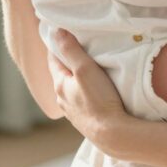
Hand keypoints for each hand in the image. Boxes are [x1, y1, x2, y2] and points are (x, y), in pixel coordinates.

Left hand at [47, 28, 132, 150]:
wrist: (113, 134)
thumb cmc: (99, 100)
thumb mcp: (85, 69)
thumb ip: (71, 50)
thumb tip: (56, 32)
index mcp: (59, 85)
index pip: (53, 59)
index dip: (57, 45)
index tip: (62, 32)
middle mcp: (62, 99)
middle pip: (62, 73)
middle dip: (68, 60)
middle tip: (78, 47)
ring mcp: (73, 111)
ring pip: (71, 88)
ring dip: (77, 77)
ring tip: (87, 68)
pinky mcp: (85, 119)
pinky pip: (81, 99)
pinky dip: (84, 91)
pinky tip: (94, 91)